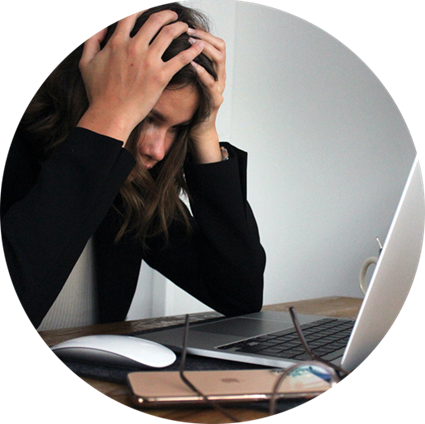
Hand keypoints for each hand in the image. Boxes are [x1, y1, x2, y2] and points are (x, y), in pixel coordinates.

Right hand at [77, 10, 204, 143]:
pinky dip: (192, 50)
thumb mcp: (86, 62)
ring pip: (169, 34)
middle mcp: (134, 47)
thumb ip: (91, 39)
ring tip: (186, 28)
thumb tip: (101, 26)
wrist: (111, 114)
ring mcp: (148, 62)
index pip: (131, 14)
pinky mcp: (160, 77)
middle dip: (167, 15)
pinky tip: (199, 46)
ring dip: (180, 27)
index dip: (142, 7)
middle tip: (174, 16)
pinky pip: (181, 59)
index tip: (151, 8)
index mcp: (116, 42)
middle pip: (155, 20)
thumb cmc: (98, 93)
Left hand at [187, 28, 225, 162]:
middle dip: (204, 37)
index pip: (216, 44)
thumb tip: (171, 46)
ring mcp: (219, 88)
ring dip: (204, 49)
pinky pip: (211, 83)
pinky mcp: (215, 101)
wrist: (196, 129)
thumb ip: (185, 65)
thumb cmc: (190, 105)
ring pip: (219, 61)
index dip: (204, 33)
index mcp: (214, 70)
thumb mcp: (187, 80)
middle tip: (189, 31)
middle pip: (220, 48)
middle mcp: (220, 77)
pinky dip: (202, 72)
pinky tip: (192, 65)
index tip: (188, 26)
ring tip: (191, 42)